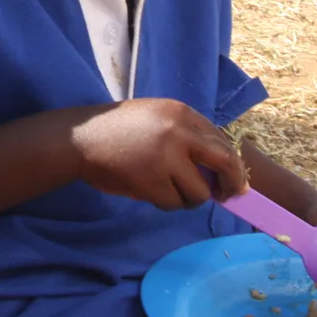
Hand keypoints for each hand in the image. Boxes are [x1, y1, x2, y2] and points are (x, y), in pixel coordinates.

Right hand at [71, 99, 245, 210]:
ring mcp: (167, 158)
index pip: (221, 140)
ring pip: (199, 192)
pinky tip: (153, 194)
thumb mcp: (156, 116)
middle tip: (230, 196)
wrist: (82, 138)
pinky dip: (168, 204)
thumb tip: (217, 166)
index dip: (232, 163)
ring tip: (172, 192)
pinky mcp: (153, 181)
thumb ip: (185, 133)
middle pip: (225, 162)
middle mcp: (180, 132)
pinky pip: (174, 203)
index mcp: (182, 112)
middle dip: (233, 183)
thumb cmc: (119, 129)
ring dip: (190, 198)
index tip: (234, 178)